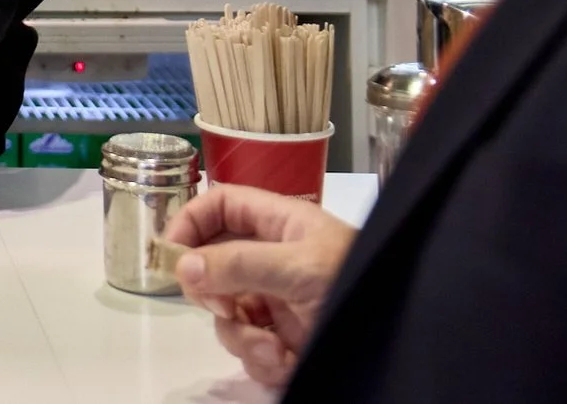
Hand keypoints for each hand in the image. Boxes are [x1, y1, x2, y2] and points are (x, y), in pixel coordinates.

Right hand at [165, 185, 354, 387]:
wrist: (397, 343)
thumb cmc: (352, 284)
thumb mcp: (297, 267)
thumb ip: (238, 263)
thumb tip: (181, 265)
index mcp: (280, 223)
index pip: (221, 204)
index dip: (190, 219)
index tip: (168, 251)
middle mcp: (271, 258)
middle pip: (212, 262)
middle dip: (211, 291)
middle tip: (219, 306)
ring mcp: (273, 299)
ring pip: (224, 312)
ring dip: (241, 335)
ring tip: (272, 348)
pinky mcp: (278, 338)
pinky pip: (245, 345)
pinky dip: (259, 358)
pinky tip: (285, 362)